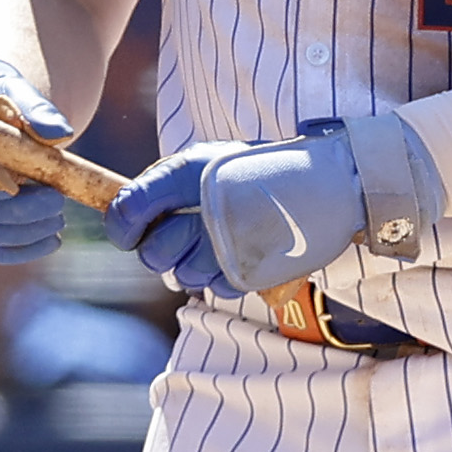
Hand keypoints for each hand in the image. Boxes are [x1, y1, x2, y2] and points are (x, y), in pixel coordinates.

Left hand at [105, 117, 444, 296]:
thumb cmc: (260, 171)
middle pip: (151, 256)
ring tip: (229, 235)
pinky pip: (215, 288)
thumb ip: (160, 188)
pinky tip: (246, 249)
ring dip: (199, 263)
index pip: (123, 215)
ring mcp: (226, 245)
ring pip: (183, 277)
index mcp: (184, 172)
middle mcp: (200, 209)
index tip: (134, 230)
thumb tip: (122, 219)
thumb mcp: (206, 163)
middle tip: (194, 230)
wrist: (329, 181)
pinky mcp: (248, 272)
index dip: (122, 228)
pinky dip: (226, 275)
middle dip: (165, 250)